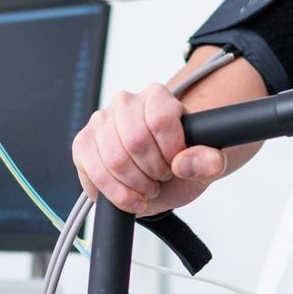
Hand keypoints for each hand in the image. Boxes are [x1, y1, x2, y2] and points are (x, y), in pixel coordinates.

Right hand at [72, 83, 225, 215]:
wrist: (158, 178)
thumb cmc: (180, 165)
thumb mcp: (207, 166)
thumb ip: (209, 162)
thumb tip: (183, 162)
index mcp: (156, 96)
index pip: (161, 120)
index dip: (171, 151)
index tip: (176, 164)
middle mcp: (125, 102)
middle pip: (136, 140)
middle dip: (152, 171)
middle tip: (161, 178)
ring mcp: (100, 121)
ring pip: (115, 159)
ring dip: (135, 184)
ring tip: (147, 188)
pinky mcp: (82, 144)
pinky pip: (95, 172)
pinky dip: (116, 193)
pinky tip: (130, 197)